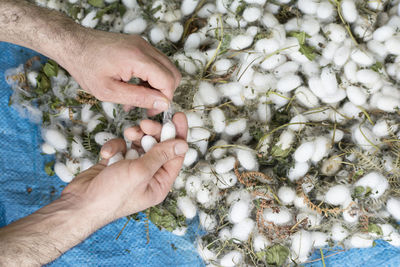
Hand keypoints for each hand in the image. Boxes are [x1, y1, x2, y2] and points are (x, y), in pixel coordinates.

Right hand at [61, 113, 187, 224]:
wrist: (79, 203)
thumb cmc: (111, 194)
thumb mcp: (140, 172)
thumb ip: (161, 155)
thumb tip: (183, 144)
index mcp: (160, 183)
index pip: (176, 156)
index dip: (178, 135)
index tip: (177, 116)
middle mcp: (149, 176)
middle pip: (159, 146)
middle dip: (153, 132)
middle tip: (145, 123)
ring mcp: (132, 169)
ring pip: (140, 143)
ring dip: (135, 136)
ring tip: (129, 133)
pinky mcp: (116, 163)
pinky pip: (122, 146)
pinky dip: (115, 146)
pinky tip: (107, 153)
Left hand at [62, 30, 180, 115]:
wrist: (72, 43)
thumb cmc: (85, 67)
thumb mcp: (109, 91)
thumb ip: (138, 98)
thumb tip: (163, 104)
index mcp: (137, 58)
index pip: (168, 80)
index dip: (165, 99)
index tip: (151, 111)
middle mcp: (144, 48)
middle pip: (173, 73)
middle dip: (165, 93)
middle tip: (148, 106)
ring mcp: (143, 44)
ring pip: (166, 68)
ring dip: (158, 86)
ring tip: (139, 98)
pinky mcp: (140, 45)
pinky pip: (156, 63)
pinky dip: (152, 78)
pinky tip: (136, 88)